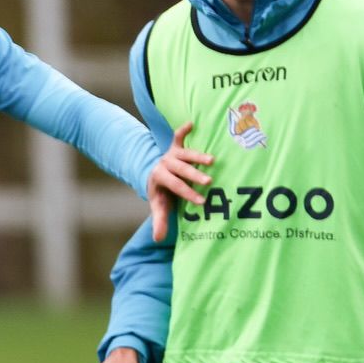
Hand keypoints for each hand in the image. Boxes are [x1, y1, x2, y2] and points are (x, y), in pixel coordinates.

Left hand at [144, 122, 213, 242]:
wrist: (151, 173)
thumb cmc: (160, 192)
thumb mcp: (158, 206)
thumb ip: (159, 221)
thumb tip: (157, 239)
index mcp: (160, 178)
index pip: (176, 187)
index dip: (188, 194)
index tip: (202, 201)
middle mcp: (165, 164)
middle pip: (180, 170)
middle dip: (194, 176)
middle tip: (208, 181)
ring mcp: (170, 154)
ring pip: (184, 154)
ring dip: (197, 156)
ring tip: (212, 160)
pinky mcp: (175, 146)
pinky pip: (178, 136)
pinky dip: (183, 130)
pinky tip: (192, 123)